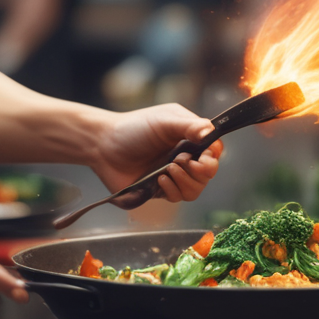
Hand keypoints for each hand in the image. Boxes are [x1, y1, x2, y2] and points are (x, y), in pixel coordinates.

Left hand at [93, 104, 220, 202]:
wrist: (103, 146)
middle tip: (181, 160)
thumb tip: (212, 133)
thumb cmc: (133, 128)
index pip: (214, 150)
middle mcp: (185, 156)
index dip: (213, 155)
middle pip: (209, 172)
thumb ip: (190, 126)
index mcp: (189, 137)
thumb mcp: (164, 121)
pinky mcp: (161, 190)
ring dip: (186, 181)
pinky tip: (160, 179)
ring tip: (169, 169)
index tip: (205, 155)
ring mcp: (174, 175)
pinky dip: (173, 189)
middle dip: (200, 169)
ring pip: (196, 189)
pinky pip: (178, 197)